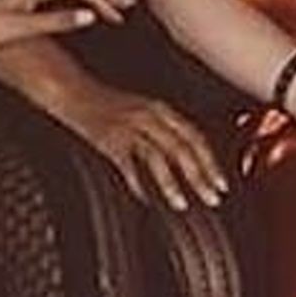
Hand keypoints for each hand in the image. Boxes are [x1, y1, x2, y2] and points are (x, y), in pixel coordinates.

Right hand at [64, 84, 228, 210]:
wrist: (74, 92)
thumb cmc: (110, 104)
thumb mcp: (143, 110)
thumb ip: (165, 130)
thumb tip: (189, 160)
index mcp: (162, 109)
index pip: (195, 137)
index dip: (211, 162)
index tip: (221, 184)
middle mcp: (150, 116)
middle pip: (182, 149)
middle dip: (200, 177)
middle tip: (212, 198)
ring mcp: (129, 127)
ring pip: (157, 158)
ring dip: (172, 184)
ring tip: (182, 204)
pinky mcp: (109, 139)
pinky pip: (128, 165)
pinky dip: (138, 183)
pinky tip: (146, 199)